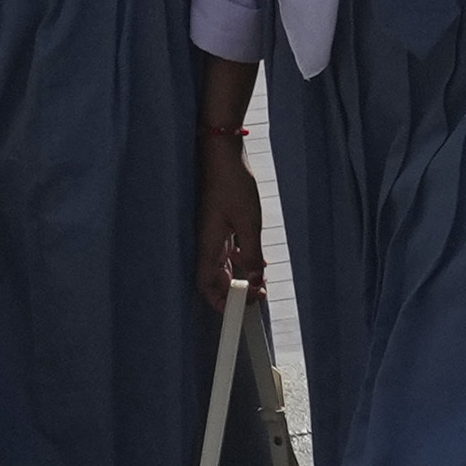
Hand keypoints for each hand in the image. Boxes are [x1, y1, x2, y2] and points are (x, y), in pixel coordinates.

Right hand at [196, 133, 264, 300]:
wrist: (219, 154)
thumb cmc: (231, 184)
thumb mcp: (249, 222)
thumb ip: (252, 253)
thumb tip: (255, 277)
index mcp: (209, 245)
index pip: (207, 286)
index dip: (221, 303)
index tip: (240, 311)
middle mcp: (205, 243)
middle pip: (214, 280)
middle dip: (234, 292)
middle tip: (257, 296)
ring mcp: (210, 234)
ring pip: (221, 266)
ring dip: (238, 277)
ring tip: (259, 280)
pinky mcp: (216, 224)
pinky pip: (225, 252)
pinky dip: (238, 260)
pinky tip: (252, 257)